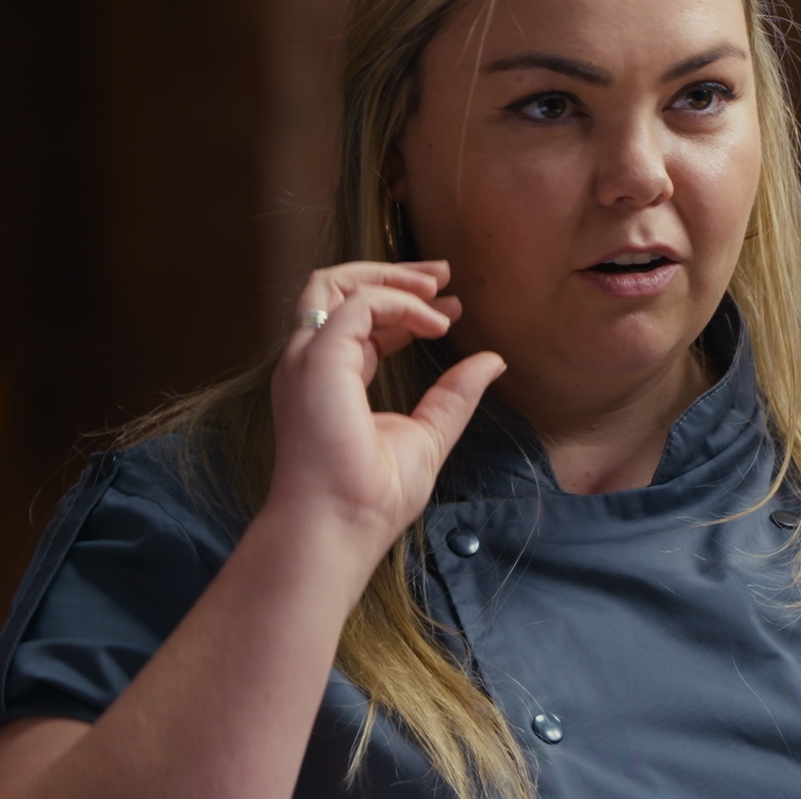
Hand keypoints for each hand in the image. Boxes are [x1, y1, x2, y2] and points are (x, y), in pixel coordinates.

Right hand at [267, 260, 503, 549]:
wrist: (341, 525)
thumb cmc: (372, 496)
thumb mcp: (429, 433)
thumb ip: (454, 394)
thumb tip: (492, 361)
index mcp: (329, 380)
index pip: (359, 323)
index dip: (405, 309)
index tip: (452, 309)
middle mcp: (311, 363)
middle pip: (338, 289)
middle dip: (393, 274)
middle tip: (443, 274)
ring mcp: (308, 358)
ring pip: (333, 283)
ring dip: (388, 275)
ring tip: (436, 285)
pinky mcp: (318, 358)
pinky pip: (359, 304)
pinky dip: (399, 303)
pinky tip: (434, 324)